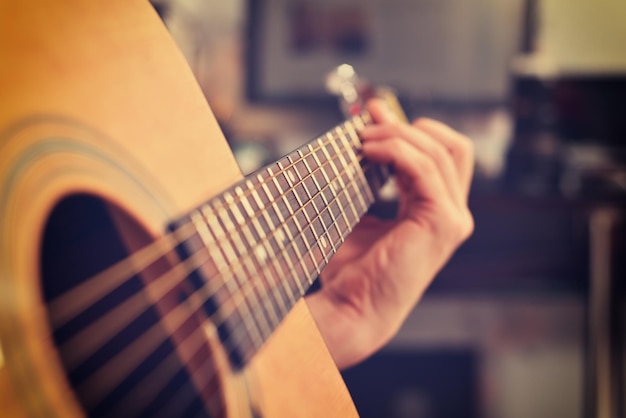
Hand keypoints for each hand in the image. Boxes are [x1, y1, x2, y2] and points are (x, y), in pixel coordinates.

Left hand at [305, 99, 474, 368]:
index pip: (440, 155)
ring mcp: (453, 219)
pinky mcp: (442, 222)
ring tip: (361, 138)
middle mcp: (453, 213)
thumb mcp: (362, 212)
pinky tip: (369, 150)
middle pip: (452, 146)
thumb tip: (363, 139)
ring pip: (439, 151)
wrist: (351, 307)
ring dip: (397, 135)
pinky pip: (426, 168)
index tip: (372, 115)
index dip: (409, 129)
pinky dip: (397, 150)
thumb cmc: (352, 268)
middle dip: (408, 125)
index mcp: (436, 211)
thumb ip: (372, 179)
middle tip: (368, 120)